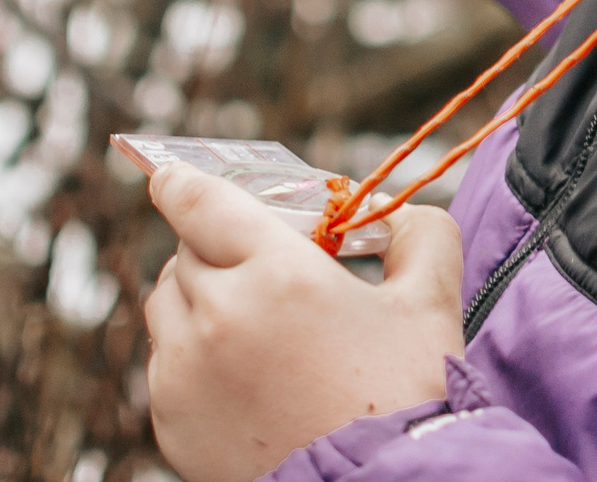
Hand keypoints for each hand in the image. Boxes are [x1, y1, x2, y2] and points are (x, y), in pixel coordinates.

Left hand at [142, 167, 463, 481]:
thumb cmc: (406, 398)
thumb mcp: (431, 302)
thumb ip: (419, 233)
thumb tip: (390, 212)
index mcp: (277, 273)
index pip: (197, 200)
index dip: (181, 180)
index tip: (171, 174)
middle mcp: (218, 315)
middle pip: (185, 250)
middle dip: (217, 246)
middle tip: (259, 263)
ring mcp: (186, 373)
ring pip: (166, 304)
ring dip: (197, 296)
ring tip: (249, 318)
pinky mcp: (171, 423)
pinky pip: (165, 364)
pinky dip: (191, 355)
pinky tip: (242, 373)